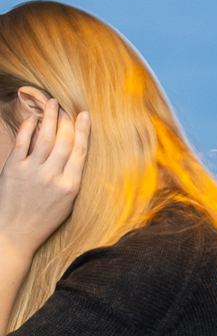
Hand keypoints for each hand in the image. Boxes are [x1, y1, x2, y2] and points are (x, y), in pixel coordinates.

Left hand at [0, 91, 89, 262]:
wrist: (16, 232)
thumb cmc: (43, 220)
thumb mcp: (67, 204)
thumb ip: (70, 180)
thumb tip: (71, 155)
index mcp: (71, 186)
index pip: (80, 151)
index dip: (83, 130)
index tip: (84, 115)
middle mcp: (54, 176)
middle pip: (63, 141)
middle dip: (66, 120)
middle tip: (66, 105)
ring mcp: (33, 171)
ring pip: (44, 137)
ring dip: (49, 118)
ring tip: (51, 103)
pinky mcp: (14, 168)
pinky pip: (23, 142)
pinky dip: (28, 128)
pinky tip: (32, 118)